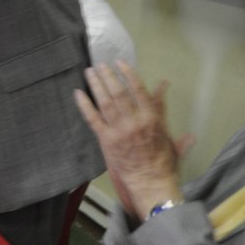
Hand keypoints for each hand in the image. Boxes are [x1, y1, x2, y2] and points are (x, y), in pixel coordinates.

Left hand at [74, 60, 182, 216]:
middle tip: (100, 64)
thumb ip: (161, 106)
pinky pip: (93, 119)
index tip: (119, 62)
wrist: (151, 181)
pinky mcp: (106, 140)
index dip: (128, 74)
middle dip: (108, 76)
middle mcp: (134, 121)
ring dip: (96, 85)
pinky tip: (78, 93)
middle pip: (119, 93)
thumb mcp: (166, 130)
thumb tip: (164, 84)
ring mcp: (119, 131)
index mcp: (151, 118)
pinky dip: (85, 105)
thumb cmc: (163, 159)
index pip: (138, 90)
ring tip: (89, 72)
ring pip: (105, 103)